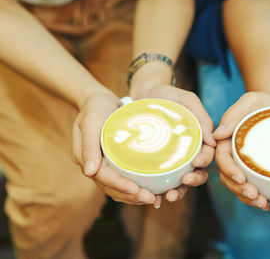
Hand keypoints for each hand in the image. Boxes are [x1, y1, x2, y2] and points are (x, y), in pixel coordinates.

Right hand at [72, 90, 161, 206]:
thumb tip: (88, 172)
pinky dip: (135, 188)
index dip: (120, 186)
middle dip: (131, 196)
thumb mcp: (91, 121)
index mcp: (85, 158)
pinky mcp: (113, 163)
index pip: (103, 177)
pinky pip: (123, 180)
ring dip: (134, 197)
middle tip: (151, 199)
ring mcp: (103, 165)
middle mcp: (93, 165)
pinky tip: (151, 191)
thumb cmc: (96, 107)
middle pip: (111, 188)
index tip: (137, 190)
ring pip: (117, 188)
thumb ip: (88, 145)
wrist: (99, 99)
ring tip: (154, 199)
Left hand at [130, 63, 215, 202]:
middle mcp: (188, 153)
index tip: (197, 162)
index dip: (204, 161)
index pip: (207, 154)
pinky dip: (160, 192)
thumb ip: (201, 117)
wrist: (142, 95)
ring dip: (179, 192)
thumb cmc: (167, 95)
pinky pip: (161, 181)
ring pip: (181, 182)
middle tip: (184, 181)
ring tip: (168, 196)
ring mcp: (173, 160)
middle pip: (197, 172)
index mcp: (199, 139)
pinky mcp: (157, 165)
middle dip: (193, 181)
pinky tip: (154, 198)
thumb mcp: (186, 100)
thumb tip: (213, 140)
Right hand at [214, 92, 269, 209]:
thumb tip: (217, 135)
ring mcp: (242, 163)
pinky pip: (251, 186)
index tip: (241, 179)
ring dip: (246, 198)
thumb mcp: (250, 101)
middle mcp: (231, 154)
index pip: (222, 158)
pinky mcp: (255, 169)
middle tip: (255, 196)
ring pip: (238, 185)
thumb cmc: (264, 101)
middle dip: (238, 189)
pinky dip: (256, 197)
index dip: (228, 170)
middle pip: (227, 176)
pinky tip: (267, 202)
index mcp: (226, 140)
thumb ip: (234, 114)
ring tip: (263, 204)